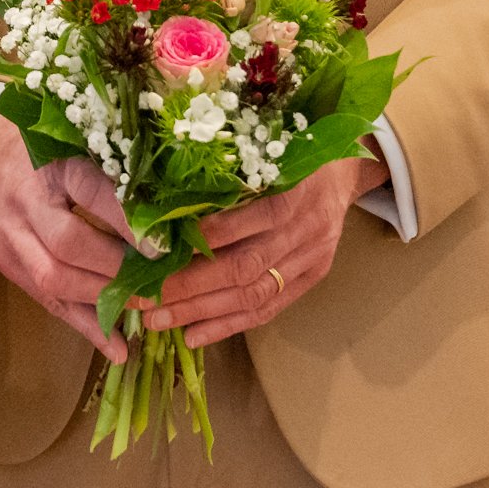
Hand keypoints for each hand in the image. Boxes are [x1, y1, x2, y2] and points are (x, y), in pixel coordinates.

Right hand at [0, 110, 139, 363]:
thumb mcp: (78, 146)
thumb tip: (171, 212)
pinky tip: (117, 348)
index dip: (127, 223)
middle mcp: (25, 201)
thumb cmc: (46, 151)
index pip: (91, 191)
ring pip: (53, 280)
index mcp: (52, 164)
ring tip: (145, 307)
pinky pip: (47, 302)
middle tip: (157, 284)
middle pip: (68, 245)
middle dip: (116, 271)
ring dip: (103, 302)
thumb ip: (116, 173)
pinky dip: (85, 326)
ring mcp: (8, 236)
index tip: (162, 247)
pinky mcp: (4, 263)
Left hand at [140, 149, 388, 346]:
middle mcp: (305, 228)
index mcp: (294, 189)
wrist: (343, 169)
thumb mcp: (265, 151)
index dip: (204, 239)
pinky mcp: (312, 277)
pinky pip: (269, 308)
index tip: (157, 251)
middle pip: (245, 266)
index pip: (249, 220)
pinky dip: (229, 325)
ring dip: (202, 312)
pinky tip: (194, 336)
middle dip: (190, 287)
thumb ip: (227, 177)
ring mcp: (311, 257)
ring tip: (160, 321)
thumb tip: (166, 205)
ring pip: (254, 294)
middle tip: (144, 299)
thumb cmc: (291, 153)